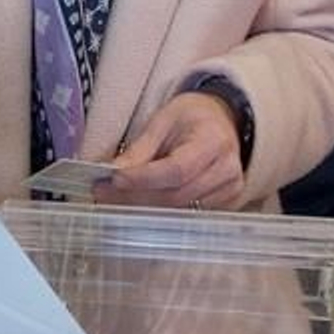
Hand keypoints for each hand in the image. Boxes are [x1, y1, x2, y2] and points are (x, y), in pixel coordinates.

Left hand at [97, 92, 243, 209]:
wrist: (221, 122)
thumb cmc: (191, 118)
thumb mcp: (163, 120)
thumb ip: (141, 148)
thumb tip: (114, 172)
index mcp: (213, 140)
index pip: (177, 169)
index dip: (144, 178)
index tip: (115, 179)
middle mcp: (227, 170)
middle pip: (176, 195)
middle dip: (135, 196)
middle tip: (103, 192)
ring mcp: (230, 191)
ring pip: (179, 210)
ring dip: (143, 207)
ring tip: (115, 197)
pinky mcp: (226, 205)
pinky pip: (187, 215)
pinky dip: (160, 211)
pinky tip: (140, 202)